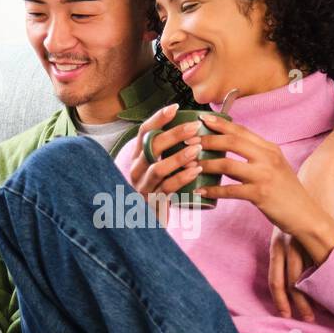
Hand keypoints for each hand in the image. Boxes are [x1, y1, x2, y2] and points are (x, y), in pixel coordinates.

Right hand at [126, 102, 203, 224]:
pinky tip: (196, 171)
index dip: (158, 118)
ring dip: (178, 157)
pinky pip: (166, 188)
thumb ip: (168, 153)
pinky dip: (181, 178)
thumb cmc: (159, 191)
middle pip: (151, 147)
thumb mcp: (160, 170)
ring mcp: (143, 187)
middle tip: (195, 127)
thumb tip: (193, 132)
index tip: (176, 107)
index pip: (143, 132)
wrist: (148, 225)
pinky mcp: (152, 202)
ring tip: (197, 149)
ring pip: (158, 168)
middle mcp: (136, 170)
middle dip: (173, 135)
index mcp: (138, 157)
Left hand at [194, 114, 333, 264]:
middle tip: (188, 140)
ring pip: (227, 164)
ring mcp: (264, 175)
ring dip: (205, 164)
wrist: (305, 215)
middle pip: (232, 141)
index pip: (241, 130)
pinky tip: (201, 192)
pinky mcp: (260, 194)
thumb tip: (230, 147)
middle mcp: (268, 158)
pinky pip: (230, 190)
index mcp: (270, 149)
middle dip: (207, 139)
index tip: (201, 118)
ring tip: (189, 165)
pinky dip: (212, 190)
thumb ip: (256, 156)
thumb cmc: (286, 192)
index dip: (220, 123)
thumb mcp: (275, 167)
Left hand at [267, 161, 333, 320]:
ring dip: (306, 297)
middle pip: (286, 280)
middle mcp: (288, 243)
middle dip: (292, 302)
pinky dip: (322, 281)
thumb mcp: (289, 224)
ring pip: (302, 275)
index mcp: (278, 241)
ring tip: (313, 314)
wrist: (318, 178)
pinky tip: (329, 293)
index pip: (275, 276)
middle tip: (302, 319)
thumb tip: (295, 268)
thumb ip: (290, 245)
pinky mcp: (321, 236)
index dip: (278, 296)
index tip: (284, 313)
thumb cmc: (303, 203)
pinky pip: (320, 264)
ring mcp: (305, 241)